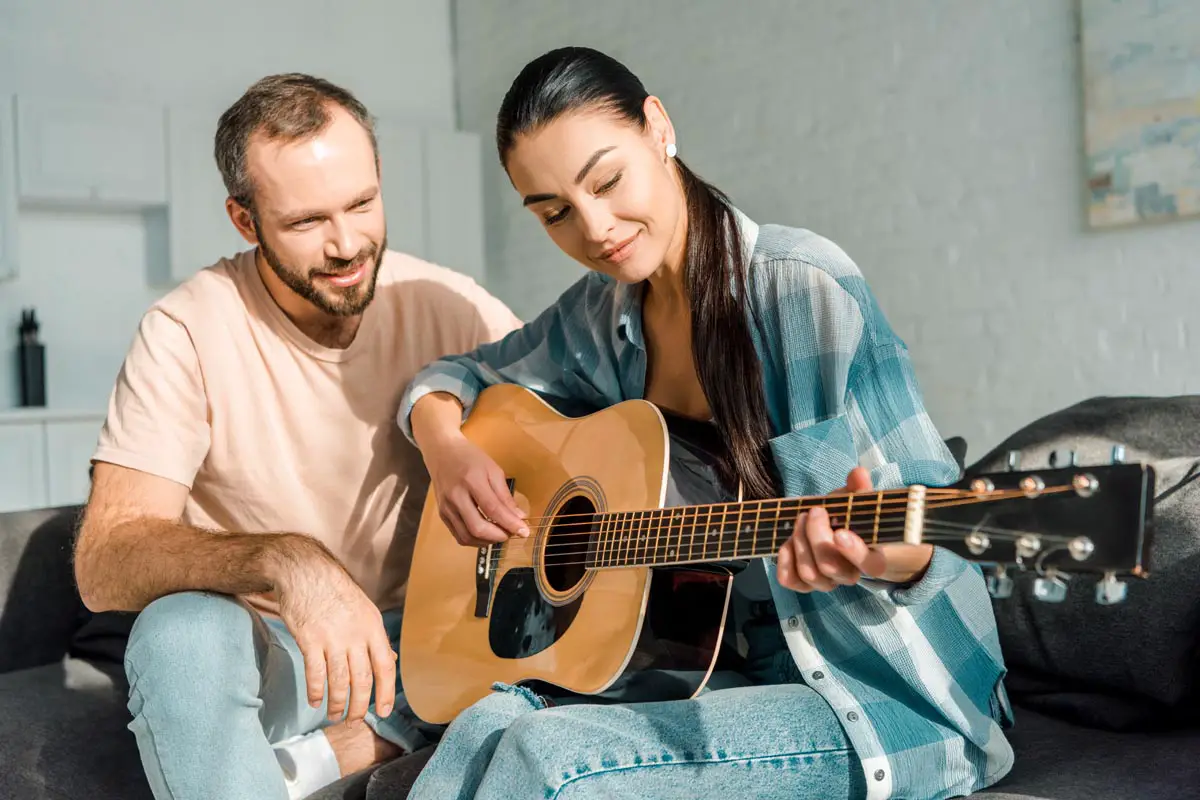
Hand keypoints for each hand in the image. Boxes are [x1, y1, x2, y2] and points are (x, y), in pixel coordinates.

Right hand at [273, 541, 396, 723]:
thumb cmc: (335, 592)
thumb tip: (390, 661)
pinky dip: (316, 691)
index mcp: (373, 627)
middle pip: (363, 679)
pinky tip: (316, 701)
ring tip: (335, 716)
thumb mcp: (365, 610)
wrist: (305, 571)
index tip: (383, 711)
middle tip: (354, 720)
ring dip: (338, 704)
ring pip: (339, 681)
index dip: (386, 692)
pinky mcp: (309, 639)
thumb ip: (375, 638)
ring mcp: (332, 637)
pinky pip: (315, 673)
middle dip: (359, 705)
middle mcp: (356, 634)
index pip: (385, 666)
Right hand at [426, 433, 527, 546]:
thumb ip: (505, 496)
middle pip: (477, 528)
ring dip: (487, 541)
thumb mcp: (493, 470)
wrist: (442, 452)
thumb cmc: (470, 458)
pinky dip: (475, 540)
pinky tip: (486, 535)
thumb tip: (519, 517)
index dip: (510, 524)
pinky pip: (459, 536)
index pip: (493, 509)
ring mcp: (446, 508)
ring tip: (500, 534)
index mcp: (471, 480)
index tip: (524, 532)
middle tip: (512, 533)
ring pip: (467, 537)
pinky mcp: (442, 515)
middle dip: (499, 536)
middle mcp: (456, 496)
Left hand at [776, 467, 933, 591]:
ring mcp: (826, 581)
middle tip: (815, 511)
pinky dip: (784, 560)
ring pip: (809, 573)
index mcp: (871, 556)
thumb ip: (859, 488)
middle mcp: (849, 574)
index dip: (854, 551)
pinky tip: (787, 542)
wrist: (833, 528)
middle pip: (830, 567)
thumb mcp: (856, 501)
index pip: (869, 564)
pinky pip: (790, 580)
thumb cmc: (847, 515)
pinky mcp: (804, 582)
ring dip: (800, 541)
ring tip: (801, 519)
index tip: (840, 533)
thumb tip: (858, 473)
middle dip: (816, 536)